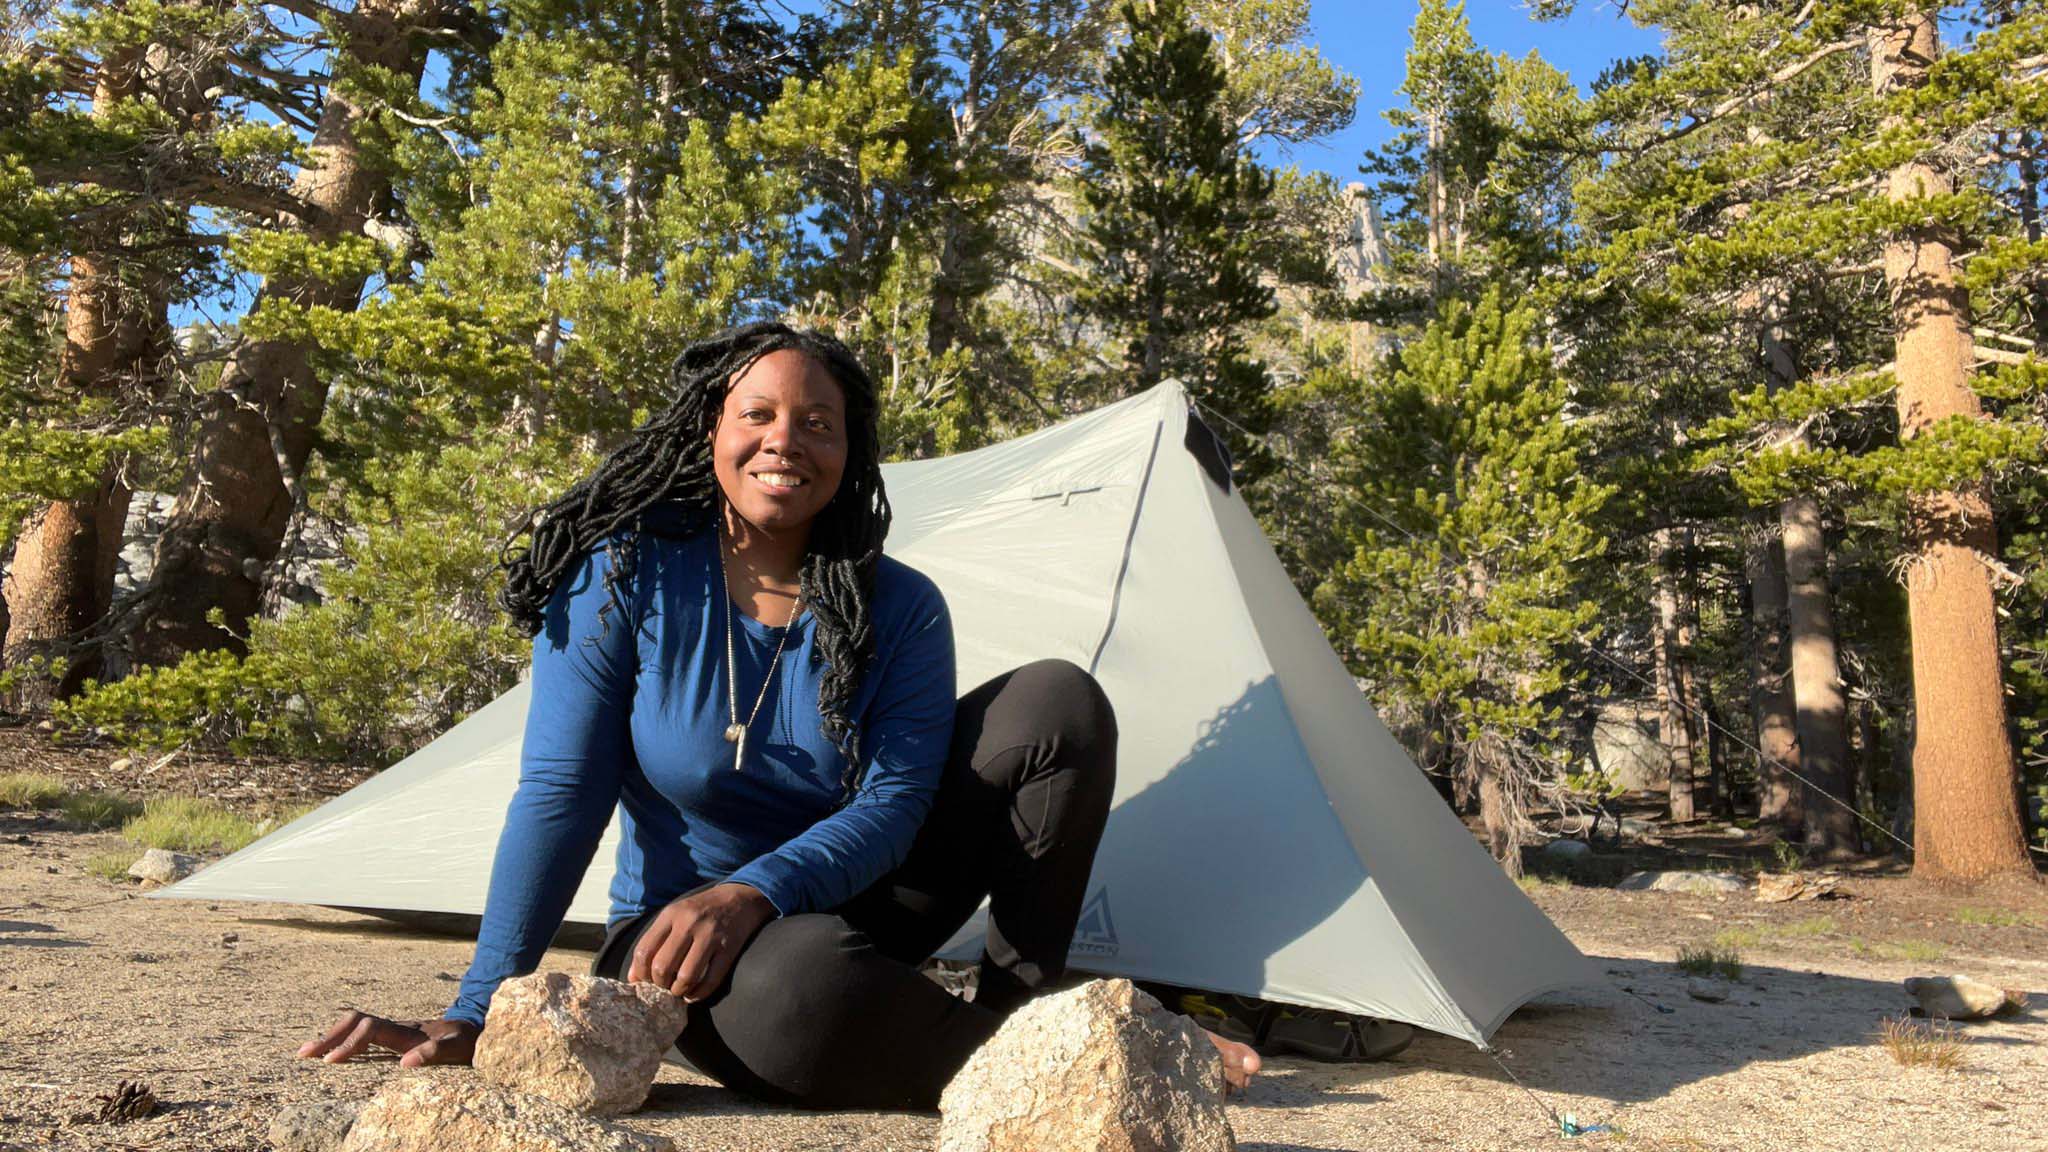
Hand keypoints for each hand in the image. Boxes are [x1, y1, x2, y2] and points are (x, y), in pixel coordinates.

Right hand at [296, 1011, 478, 1067]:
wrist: (477, 1028)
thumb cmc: (468, 1041)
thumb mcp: (458, 1048)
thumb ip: (434, 1052)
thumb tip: (403, 1064)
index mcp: (407, 1030)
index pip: (370, 1029)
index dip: (350, 1043)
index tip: (330, 1062)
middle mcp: (397, 1026)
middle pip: (356, 1022)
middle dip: (329, 1036)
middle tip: (303, 1053)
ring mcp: (394, 1030)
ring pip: (356, 1025)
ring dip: (332, 1037)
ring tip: (308, 1052)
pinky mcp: (395, 1036)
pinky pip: (363, 1034)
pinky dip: (344, 1041)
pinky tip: (332, 1051)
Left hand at [626, 882, 775, 1001]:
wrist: (740, 897)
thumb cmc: (701, 910)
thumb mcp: (674, 916)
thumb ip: (653, 941)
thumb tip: (633, 978)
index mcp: (671, 914)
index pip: (644, 950)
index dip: (641, 973)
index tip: (646, 981)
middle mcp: (689, 923)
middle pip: (662, 966)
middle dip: (660, 985)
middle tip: (664, 987)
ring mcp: (710, 935)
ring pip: (686, 976)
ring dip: (679, 991)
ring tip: (679, 991)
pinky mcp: (729, 948)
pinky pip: (711, 980)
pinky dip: (699, 994)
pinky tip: (694, 995)